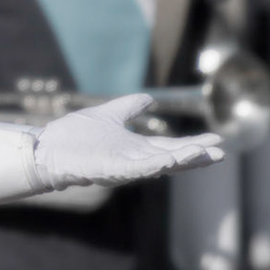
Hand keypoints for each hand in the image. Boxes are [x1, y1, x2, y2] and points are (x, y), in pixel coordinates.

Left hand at [33, 95, 221, 191]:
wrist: (47, 148)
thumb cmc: (74, 136)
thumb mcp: (108, 115)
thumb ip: (129, 107)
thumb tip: (149, 99)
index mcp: (135, 148)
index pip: (171, 147)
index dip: (192, 144)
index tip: (216, 140)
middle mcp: (134, 159)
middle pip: (172, 159)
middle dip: (196, 157)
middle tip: (221, 153)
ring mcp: (125, 167)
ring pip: (160, 165)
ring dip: (183, 161)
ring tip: (205, 155)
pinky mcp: (112, 171)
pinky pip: (138, 169)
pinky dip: (156, 165)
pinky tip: (173, 159)